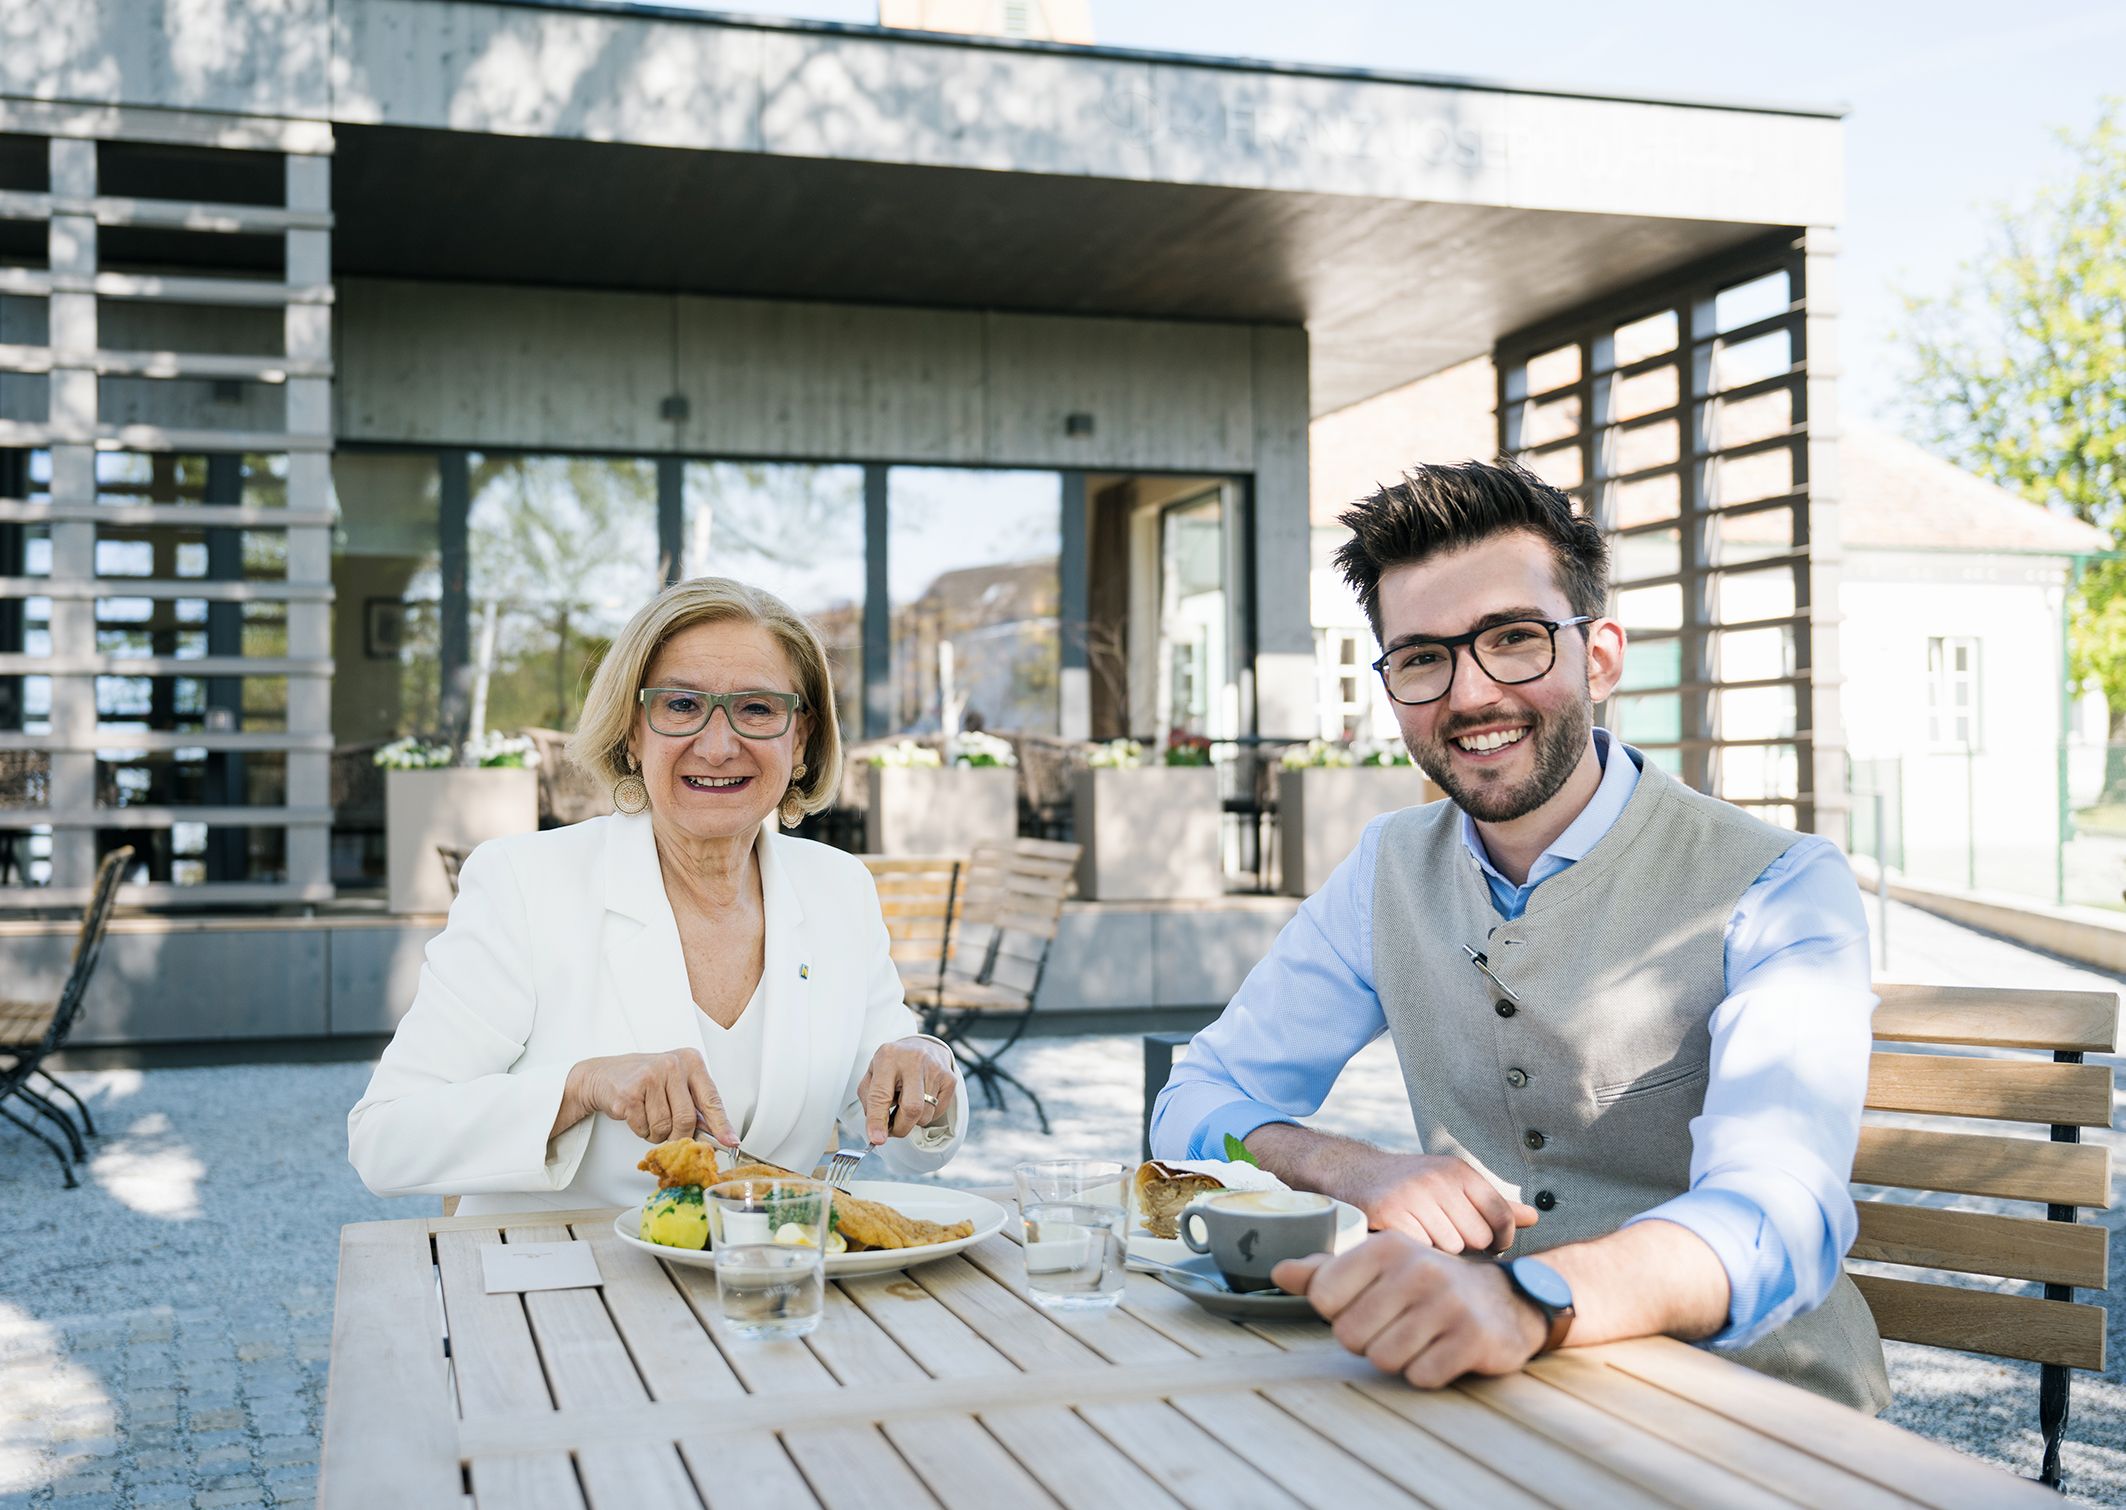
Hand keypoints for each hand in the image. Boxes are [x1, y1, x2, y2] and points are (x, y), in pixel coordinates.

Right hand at [566, 1049, 735, 1145]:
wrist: (604, 1075)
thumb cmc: (645, 1081)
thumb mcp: (676, 1084)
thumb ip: (697, 1105)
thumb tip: (720, 1135)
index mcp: (691, 1061)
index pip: (711, 1099)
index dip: (721, 1125)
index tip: (730, 1141)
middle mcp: (672, 1066)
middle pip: (686, 1119)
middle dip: (680, 1137)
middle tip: (673, 1136)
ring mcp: (650, 1077)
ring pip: (664, 1127)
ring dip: (657, 1133)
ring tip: (649, 1116)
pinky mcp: (630, 1093)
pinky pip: (644, 1128)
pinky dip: (641, 1130)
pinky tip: (636, 1114)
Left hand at [856, 1037, 956, 1144]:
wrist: (922, 1046)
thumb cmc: (893, 1064)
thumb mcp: (873, 1073)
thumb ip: (869, 1099)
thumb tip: (876, 1130)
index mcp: (888, 1057)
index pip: (881, 1095)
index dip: (878, 1121)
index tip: (877, 1139)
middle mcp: (913, 1061)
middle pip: (911, 1108)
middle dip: (900, 1128)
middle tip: (892, 1130)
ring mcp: (935, 1069)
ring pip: (925, 1114)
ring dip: (912, 1121)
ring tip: (906, 1104)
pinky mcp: (949, 1079)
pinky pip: (938, 1112)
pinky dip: (926, 1114)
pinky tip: (921, 1099)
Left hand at [1272, 1233, 1547, 1387]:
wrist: (1503, 1301)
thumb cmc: (1425, 1284)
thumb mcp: (1378, 1267)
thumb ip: (1325, 1271)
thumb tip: (1276, 1272)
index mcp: (1386, 1248)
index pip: (1323, 1297)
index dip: (1339, 1312)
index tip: (1365, 1306)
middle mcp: (1416, 1269)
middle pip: (1349, 1334)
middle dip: (1367, 1339)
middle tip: (1395, 1326)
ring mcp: (1447, 1303)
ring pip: (1383, 1358)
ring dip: (1397, 1358)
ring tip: (1419, 1338)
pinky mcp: (1472, 1338)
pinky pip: (1420, 1376)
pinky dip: (1426, 1372)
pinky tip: (1441, 1352)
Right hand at [1341, 1151, 1538, 1253]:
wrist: (1356, 1172)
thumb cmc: (1412, 1185)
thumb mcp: (1454, 1185)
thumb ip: (1493, 1204)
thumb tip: (1534, 1218)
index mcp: (1460, 1172)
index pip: (1502, 1216)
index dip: (1500, 1239)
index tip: (1489, 1244)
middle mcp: (1440, 1179)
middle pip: (1478, 1238)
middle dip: (1465, 1246)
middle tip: (1445, 1236)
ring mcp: (1414, 1195)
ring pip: (1451, 1247)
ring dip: (1439, 1251)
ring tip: (1424, 1236)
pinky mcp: (1391, 1212)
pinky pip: (1422, 1249)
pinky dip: (1417, 1251)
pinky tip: (1408, 1240)